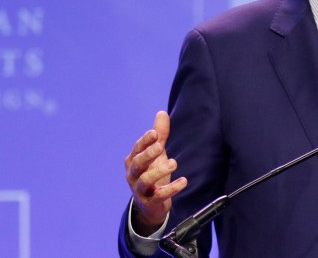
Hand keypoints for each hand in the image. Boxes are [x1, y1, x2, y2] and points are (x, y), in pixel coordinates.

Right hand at [124, 111, 187, 235]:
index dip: (145, 141)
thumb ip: (160, 135)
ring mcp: (140, 189)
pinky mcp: (150, 202)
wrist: (151, 205)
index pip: (137, 149)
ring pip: (145, 180)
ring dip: (159, 171)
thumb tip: (162, 112)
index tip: (155, 133)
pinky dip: (171, 189)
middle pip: (138, 164)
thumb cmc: (153, 173)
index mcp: (134, 161)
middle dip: (148, 154)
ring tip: (174, 163)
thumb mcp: (157, 154)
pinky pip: (159, 196)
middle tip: (160, 146)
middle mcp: (133, 175)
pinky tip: (183, 181)